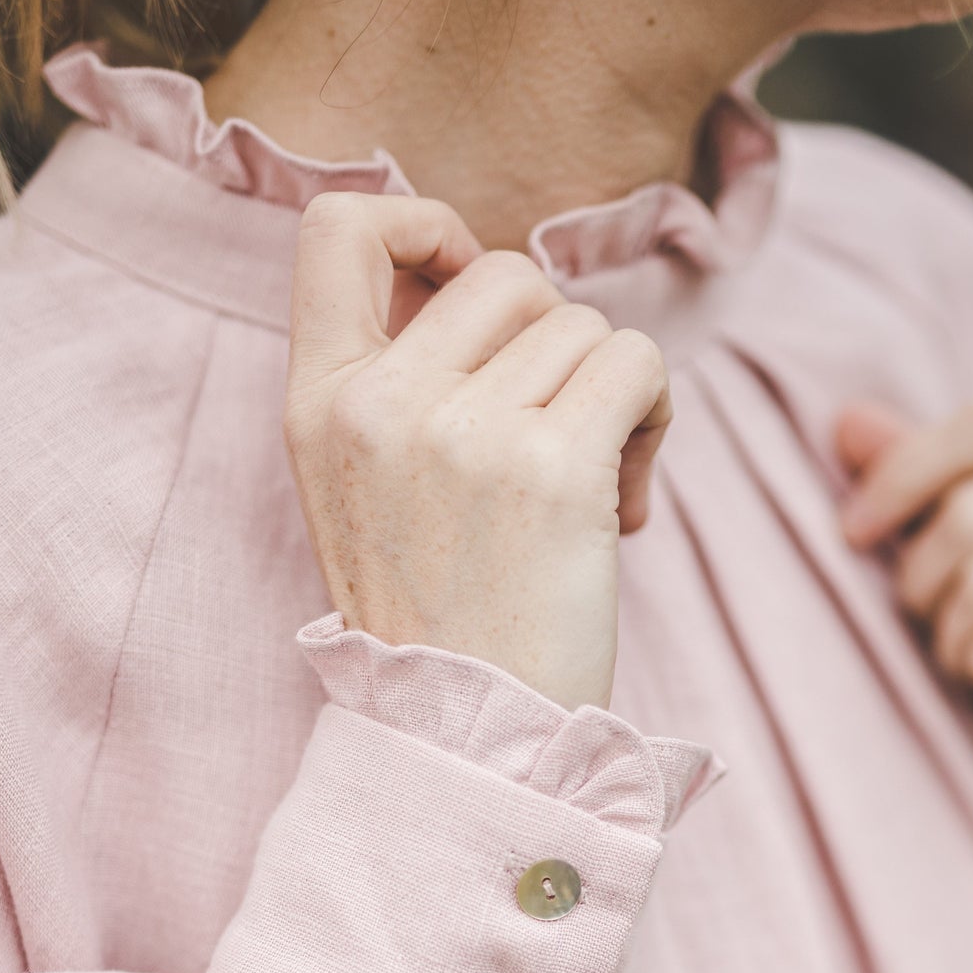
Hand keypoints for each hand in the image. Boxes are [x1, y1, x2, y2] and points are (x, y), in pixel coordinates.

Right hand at [285, 193, 671, 711]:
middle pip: (505, 275)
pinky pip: (640, 366)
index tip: (465, 282)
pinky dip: (654, 422)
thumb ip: (397, 386)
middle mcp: (380, 404)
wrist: (470, 745)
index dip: (422, 227)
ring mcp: (465, 431)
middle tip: (557, 442)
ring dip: (611, 398)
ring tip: (591, 497)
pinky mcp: (554, 467)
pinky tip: (627, 505)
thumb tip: (492, 285)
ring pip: (583, 326)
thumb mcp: (366, 493)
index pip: (339, 227)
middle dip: (553, 345)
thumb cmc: (440, 626)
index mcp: (318, 404)